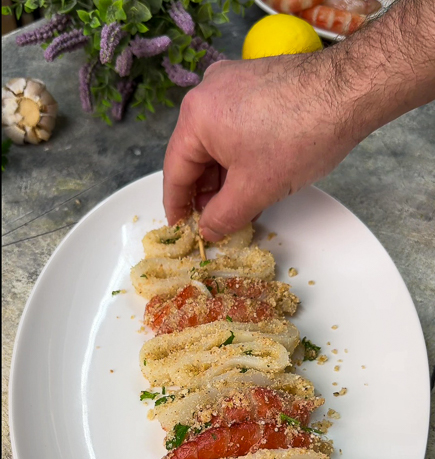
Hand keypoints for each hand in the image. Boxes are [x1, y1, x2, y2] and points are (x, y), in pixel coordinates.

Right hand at [163, 55, 358, 240]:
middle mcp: (209, 92)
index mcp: (196, 116)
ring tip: (240, 204)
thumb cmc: (300, 135)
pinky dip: (241, 154)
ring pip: (218, 142)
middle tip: (215, 221)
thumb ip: (222, 217)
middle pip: (195, 155)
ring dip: (225, 176)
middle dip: (206, 193)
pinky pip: (237, 126)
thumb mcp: (253, 191)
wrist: (348, 93)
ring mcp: (233, 82)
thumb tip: (209, 230)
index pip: (175, 171)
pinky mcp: (257, 82)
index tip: (182, 228)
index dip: (177, 206)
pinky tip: (256, 177)